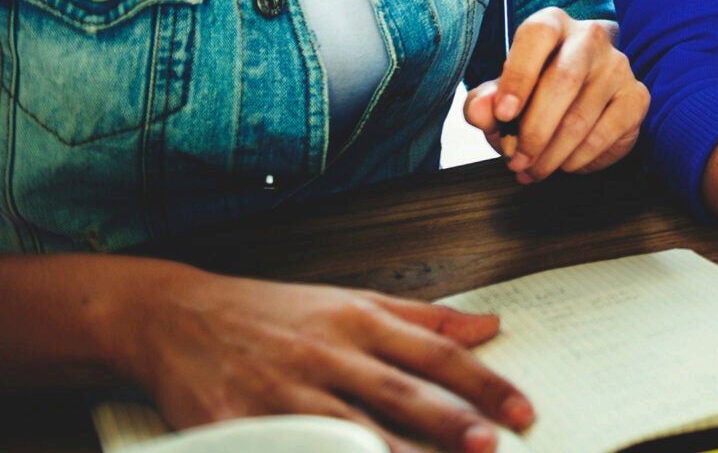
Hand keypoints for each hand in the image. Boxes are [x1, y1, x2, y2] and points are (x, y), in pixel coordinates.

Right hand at [119, 266, 530, 452]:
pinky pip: (284, 450)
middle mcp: (325, 353)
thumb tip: (489, 327)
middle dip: (448, 422)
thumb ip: (422, 319)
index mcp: (358, 321)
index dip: (483, 384)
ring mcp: (279, 391)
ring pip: (344, 430)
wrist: (172, 315)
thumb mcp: (350, 301)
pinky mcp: (233, 423)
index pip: (436, 355)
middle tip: (490, 446)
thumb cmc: (271, 312)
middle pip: (398, 393)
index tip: (523, 411)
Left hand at [463, 7, 647, 182]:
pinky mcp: (636, 97)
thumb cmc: (533, 95)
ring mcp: (618, 66)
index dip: (519, 74)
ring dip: (552, 153)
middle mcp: (590, 38)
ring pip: (583, 114)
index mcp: (552, 25)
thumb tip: (481, 110)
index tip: (504, 116)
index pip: (538, 34)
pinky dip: (579, 157)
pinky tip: (565, 164)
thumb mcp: (500, 99)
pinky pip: (607, 133)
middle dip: (535, 129)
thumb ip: (483, 103)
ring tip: (534, 170)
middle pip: (565, 78)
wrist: (579, 104)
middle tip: (517, 160)